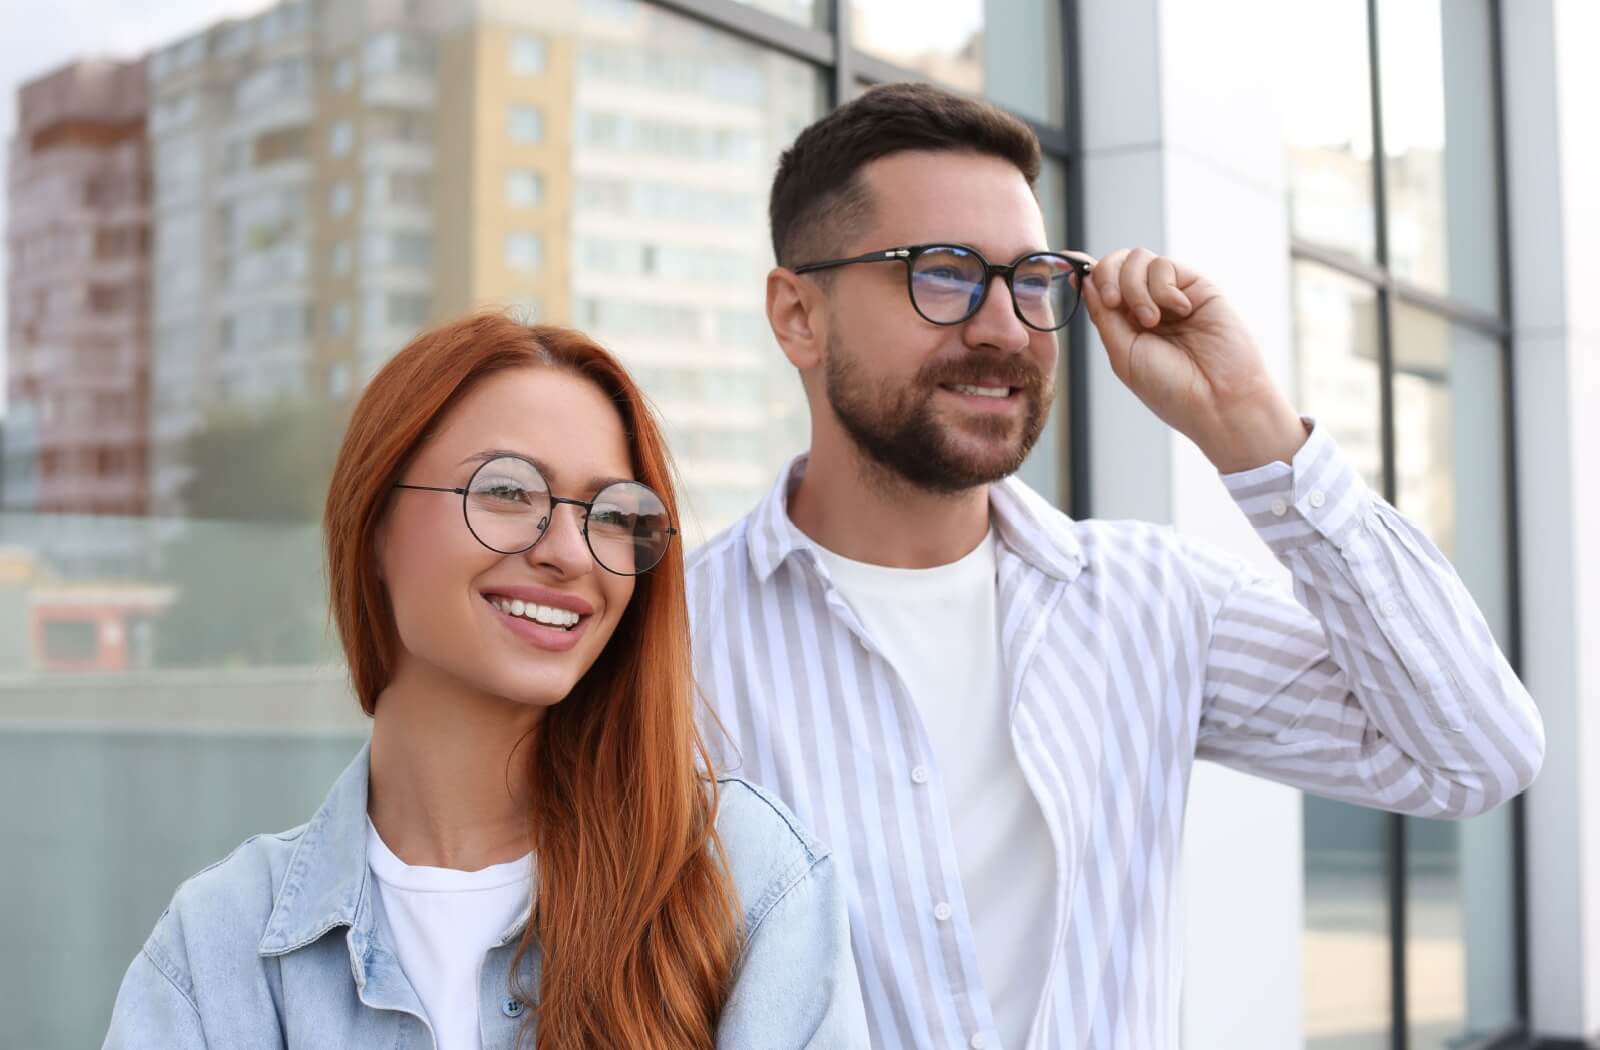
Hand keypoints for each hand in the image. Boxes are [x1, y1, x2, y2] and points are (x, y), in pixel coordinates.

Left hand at [1075, 247, 1306, 472]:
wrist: (1218, 399)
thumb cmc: (1170, 387)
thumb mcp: (1122, 354)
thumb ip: (1103, 316)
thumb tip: (1084, 279)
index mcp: (1124, 324)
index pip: (1099, 286)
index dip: (1086, 275)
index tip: (1071, 271)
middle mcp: (1146, 305)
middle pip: (1114, 264)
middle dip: (1107, 276)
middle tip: (1114, 303)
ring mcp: (1171, 294)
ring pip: (1137, 259)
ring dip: (1135, 288)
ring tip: (1152, 321)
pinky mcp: (1196, 286)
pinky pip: (1164, 265)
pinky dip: (1163, 288)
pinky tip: (1180, 311)